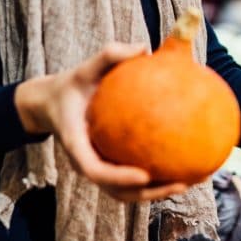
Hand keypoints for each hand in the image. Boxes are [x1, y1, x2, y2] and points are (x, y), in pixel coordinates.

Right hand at [14, 43, 188, 202]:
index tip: (144, 175)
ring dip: (156, 193)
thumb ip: (109, 55)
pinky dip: (154, 180)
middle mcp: (87, 162)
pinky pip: (132, 179)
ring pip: (126, 192)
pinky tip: (181, 168)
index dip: (118, 177)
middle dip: (149, 193)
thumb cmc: (72, 84)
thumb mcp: (85, 67)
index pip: (95, 170)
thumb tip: (143, 47)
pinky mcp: (108, 166)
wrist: (52, 103)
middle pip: (117, 192)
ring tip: (188, 182)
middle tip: (179, 184)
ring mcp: (98, 167)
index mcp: (77, 144)